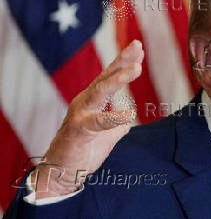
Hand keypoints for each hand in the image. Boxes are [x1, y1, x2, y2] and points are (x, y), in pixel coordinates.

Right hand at [31, 40, 143, 198]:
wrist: (62, 173)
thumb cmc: (83, 150)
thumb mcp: (106, 135)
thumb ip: (116, 125)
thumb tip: (127, 120)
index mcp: (92, 101)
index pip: (109, 77)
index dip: (124, 62)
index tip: (139, 48)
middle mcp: (85, 102)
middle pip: (105, 77)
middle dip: (122, 60)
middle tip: (137, 45)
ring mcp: (80, 114)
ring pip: (100, 92)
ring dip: (118, 79)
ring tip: (136, 68)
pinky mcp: (79, 131)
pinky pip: (98, 122)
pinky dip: (114, 117)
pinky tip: (129, 113)